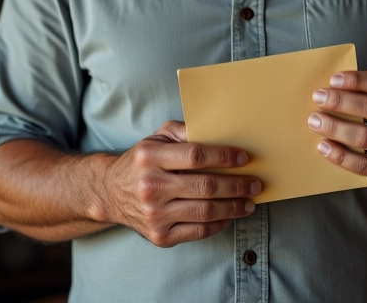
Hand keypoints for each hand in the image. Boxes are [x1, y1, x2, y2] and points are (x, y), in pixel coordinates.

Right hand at [104, 120, 261, 246]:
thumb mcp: (157, 137)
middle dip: (237, 185)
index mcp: (150, 157)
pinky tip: (230, 215)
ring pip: (205, 212)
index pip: (195, 156)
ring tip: (249, 202)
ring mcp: (155, 215)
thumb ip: (184, 130)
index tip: (243, 158)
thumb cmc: (142, 160)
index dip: (223, 157)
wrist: (111, 192)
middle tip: (256, 184)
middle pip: (205, 187)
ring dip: (233, 207)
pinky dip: (219, 224)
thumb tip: (217, 131)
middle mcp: (151, 187)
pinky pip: (198, 231)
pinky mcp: (159, 236)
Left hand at [307, 70, 366, 186]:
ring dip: (335, 127)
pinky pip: (362, 165)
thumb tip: (333, 86)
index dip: (356, 80)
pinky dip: (339, 155)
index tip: (333, 80)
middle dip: (340, 101)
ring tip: (315, 121)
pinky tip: (324, 145)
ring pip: (365, 136)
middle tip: (318, 98)